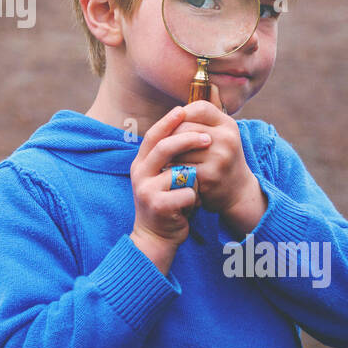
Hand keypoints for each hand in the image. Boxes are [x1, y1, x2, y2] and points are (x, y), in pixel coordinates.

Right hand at [129, 105, 204, 258]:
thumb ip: (169, 156)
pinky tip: (192, 206)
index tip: (183, 110)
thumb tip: (185, 124)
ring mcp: (146, 190)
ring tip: (199, 185)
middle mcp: (139, 173)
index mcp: (140, 162)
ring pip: (179, 171)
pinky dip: (195, 198)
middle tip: (208, 138)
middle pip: (164, 147)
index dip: (168, 122)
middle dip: (188, 139)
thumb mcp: (162, 176)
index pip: (153, 136)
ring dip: (195, 178)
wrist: (155, 236)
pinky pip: (186, 193)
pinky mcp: (157, 206)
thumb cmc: (166, 201)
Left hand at [166, 86, 259, 217]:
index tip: (174, 128)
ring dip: (168, 155)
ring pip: (179, 148)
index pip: (197, 107)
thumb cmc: (222, 158)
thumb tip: (207, 79)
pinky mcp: (210, 175)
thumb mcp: (222, 132)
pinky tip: (171, 173)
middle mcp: (227, 137)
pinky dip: (172, 170)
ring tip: (165, 159)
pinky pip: (180, 167)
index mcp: (228, 123)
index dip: (180, 115)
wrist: (237, 192)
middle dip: (170, 138)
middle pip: (183, 128)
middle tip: (162, 146)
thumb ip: (209, 113)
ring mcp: (220, 156)